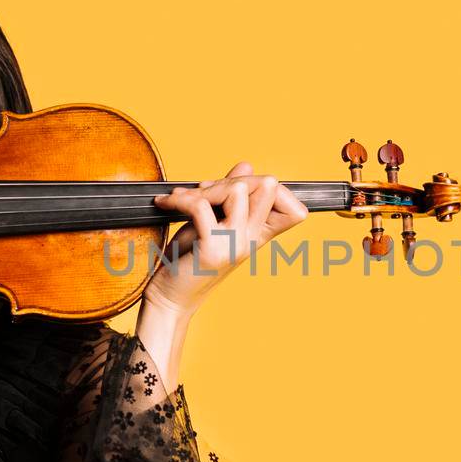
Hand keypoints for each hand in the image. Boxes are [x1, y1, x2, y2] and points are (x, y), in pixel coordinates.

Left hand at [143, 162, 309, 317]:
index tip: (232, 188)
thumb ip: (230, 194)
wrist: (171, 296)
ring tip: (182, 198)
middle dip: (230, 179)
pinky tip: (166, 203)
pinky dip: (179, 199)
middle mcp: (253, 240)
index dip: (269, 187)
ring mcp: (236, 245)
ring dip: (205, 188)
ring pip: (237, 190)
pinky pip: (201, 205)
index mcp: (260, 235)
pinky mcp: (212, 249)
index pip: (295, 208)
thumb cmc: (190, 259)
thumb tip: (247, 165)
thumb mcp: (214, 220)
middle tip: (201, 191)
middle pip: (266, 186)